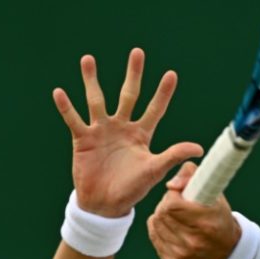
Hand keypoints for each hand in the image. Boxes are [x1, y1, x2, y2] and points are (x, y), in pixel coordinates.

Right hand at [53, 48, 203, 216]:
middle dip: (133, 75)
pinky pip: (74, 120)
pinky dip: (66, 107)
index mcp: (141, 134)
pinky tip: (59, 93)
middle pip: (128, 95)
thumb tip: (199, 147)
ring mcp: (101, 131)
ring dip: (92, 81)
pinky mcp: (83, 139)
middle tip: (137, 52)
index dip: (163, 93)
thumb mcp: (154, 171)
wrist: (105, 205)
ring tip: (88, 59)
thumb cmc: (131, 189)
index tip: (172, 74)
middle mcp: (122, 127)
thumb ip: (173, 156)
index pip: (155, 109)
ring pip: (96, 100)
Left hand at [148, 162, 240, 258]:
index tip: (180, 194)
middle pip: (162, 214)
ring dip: (161, 215)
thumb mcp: (213, 192)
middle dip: (166, 204)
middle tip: (176, 204)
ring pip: (156, 224)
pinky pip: (154, 237)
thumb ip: (191, 176)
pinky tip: (169, 226)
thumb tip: (171, 184)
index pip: (172, 205)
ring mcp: (183, 254)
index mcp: (206, 222)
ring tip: (174, 214)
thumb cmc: (218, 217)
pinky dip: (158, 228)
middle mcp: (194, 241)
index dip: (172, 195)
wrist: (226, 250)